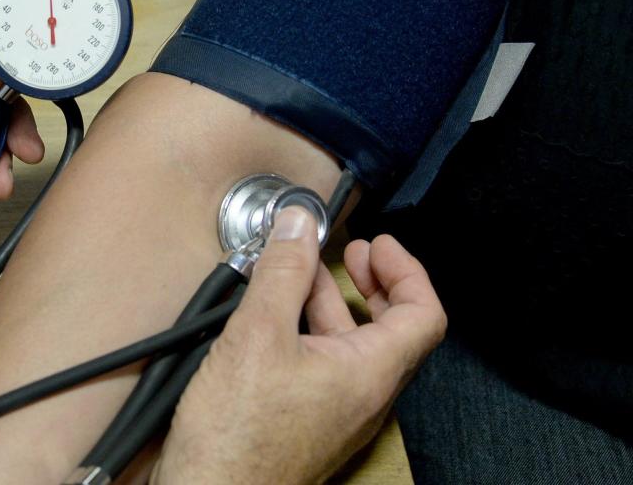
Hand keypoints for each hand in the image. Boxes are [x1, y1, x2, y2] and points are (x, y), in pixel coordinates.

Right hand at [152, 207, 446, 484]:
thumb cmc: (236, 436)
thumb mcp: (257, 335)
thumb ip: (282, 274)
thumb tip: (298, 225)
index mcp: (370, 374)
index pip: (424, 315)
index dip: (407, 270)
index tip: (376, 245)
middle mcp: (364, 396)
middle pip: (392, 328)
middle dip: (373, 283)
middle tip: (352, 254)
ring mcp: (336, 412)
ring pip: (352, 347)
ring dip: (332, 304)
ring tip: (297, 275)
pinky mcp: (307, 422)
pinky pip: (325, 366)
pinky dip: (310, 331)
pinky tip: (273, 319)